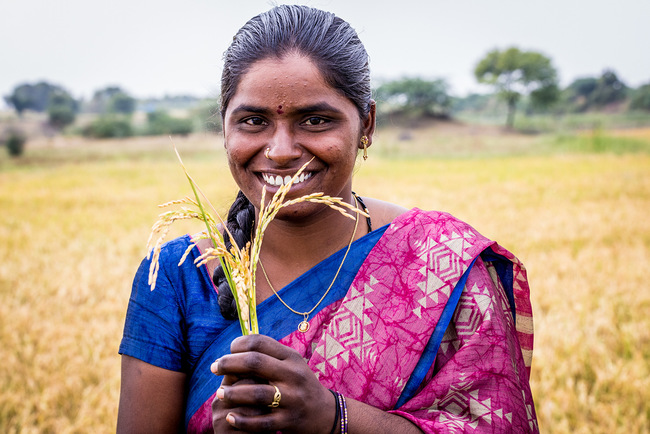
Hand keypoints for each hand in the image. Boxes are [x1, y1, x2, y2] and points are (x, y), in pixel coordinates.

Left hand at [211, 334, 335, 432]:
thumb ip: (268, 355)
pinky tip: (231, 418)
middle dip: (229, 364)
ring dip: (233, 393)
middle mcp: (293, 375)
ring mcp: (292, 399)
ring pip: (256, 393)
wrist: (325, 413)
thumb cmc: (300, 384)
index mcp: (291, 358)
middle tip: (214, 367)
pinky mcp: (289, 421)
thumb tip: (235, 347)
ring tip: (220, 394)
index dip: (238, 345)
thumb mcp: (291, 364)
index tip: (227, 351)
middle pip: (255, 363)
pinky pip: (261, 422)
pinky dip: (242, 421)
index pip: (260, 342)